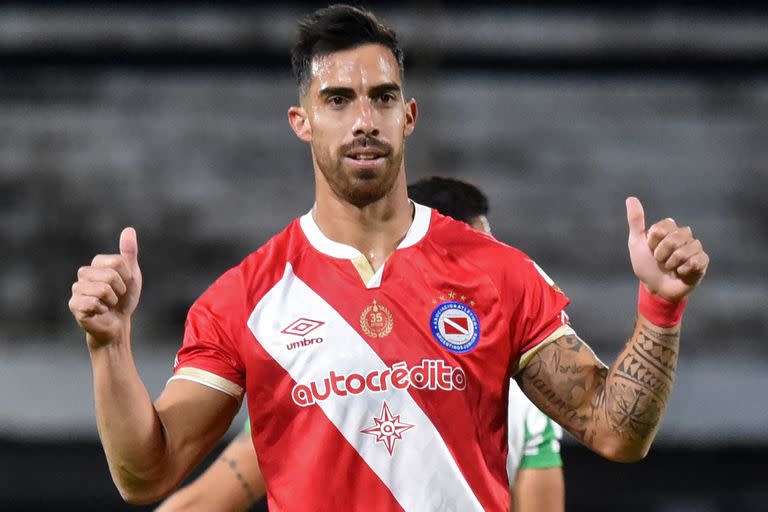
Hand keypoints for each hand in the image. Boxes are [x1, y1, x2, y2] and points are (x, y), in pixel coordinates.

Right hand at [69, 228, 142, 349]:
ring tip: (108, 304)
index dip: (127, 276)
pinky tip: (99, 312)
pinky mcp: (74, 305)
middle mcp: (84, 273)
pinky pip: (93, 303)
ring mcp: (77, 289)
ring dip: (112, 301)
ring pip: (102, 290)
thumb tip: (129, 229)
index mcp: (97, 263)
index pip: (117, 262)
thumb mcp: (132, 274)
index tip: (124, 284)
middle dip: (120, 289)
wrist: (118, 323)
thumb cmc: (124, 298)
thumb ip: (129, 253)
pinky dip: (103, 310)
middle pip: (110, 275)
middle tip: (116, 297)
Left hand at [626, 197, 708, 301]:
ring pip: (685, 251)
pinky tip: (681, 273)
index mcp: (669, 228)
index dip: (653, 242)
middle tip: (659, 261)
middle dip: (661, 254)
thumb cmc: (646, 264)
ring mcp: (694, 248)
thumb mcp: (636, 243)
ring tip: (670, 268)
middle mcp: (684, 235)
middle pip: (674, 238)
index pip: (662, 227)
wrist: (655, 288)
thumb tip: (631, 198)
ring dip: (671, 264)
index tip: (650, 249)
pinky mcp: (702, 261)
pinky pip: (696, 261)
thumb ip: (636, 221)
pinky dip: (683, 270)